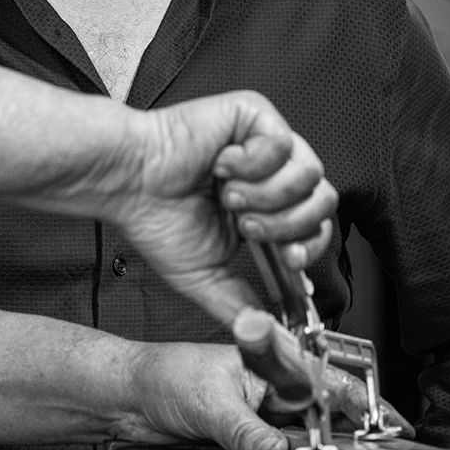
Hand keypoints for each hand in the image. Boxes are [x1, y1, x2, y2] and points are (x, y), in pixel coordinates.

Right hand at [113, 91, 336, 324]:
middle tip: (244, 225)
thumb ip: (240, 304)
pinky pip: (283, 143)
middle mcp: (270, 173)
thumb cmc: (154, 217)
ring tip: (228, 195)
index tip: (284, 259)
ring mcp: (264, 142)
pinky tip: (222, 165)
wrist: (126, 182)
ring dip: (265, 195)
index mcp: (264, 207)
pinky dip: (252, 163)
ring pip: (309, 174)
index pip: (316, 226)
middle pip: (323, 201)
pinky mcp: (254, 114)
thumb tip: (268, 335)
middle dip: (283, 224)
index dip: (307, 246)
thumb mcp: (205, 275)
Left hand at [118, 343, 380, 449]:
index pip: (330, 382)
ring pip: (305, 441)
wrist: (126, 399)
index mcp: (272, 364)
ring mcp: (262, 418)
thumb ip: (246, 432)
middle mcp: (272, 391)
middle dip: (350, 437)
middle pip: (325, 416)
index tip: (390, 427)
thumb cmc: (162, 377)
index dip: (365, 404)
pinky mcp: (249, 442)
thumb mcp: (209, 403)